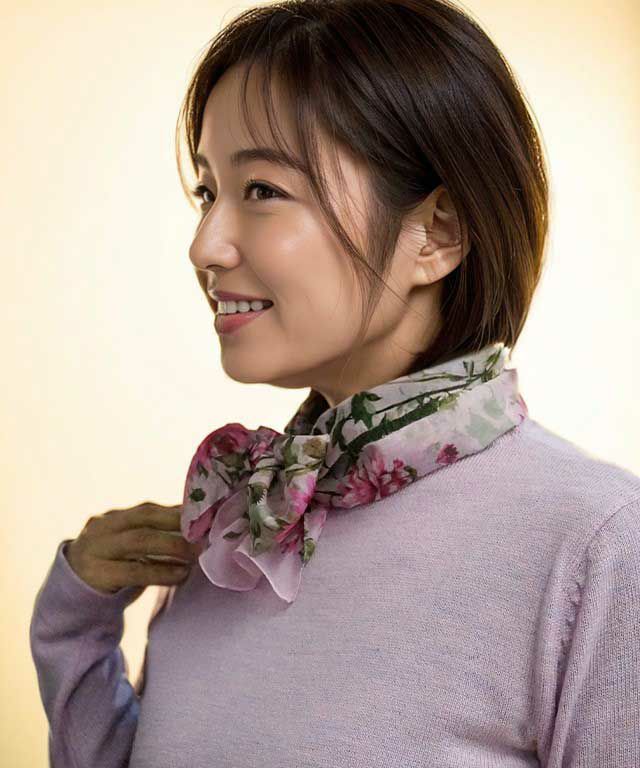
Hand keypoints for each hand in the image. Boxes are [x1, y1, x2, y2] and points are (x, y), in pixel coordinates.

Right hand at [64, 501, 200, 598]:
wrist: (70, 597)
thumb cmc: (110, 568)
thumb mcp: (126, 547)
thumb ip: (152, 535)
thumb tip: (195, 526)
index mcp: (113, 518)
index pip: (148, 509)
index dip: (177, 512)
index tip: (205, 517)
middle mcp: (104, 527)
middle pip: (144, 518)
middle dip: (177, 524)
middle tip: (204, 534)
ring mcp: (97, 548)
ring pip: (139, 540)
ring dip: (172, 546)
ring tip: (195, 554)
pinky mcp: (97, 574)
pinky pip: (134, 570)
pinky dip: (161, 572)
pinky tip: (181, 574)